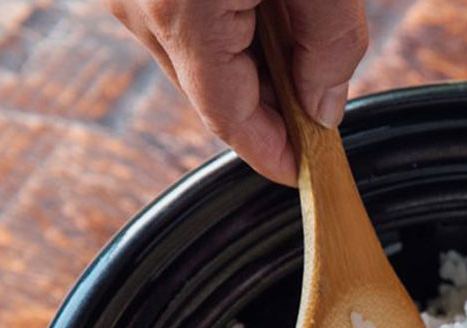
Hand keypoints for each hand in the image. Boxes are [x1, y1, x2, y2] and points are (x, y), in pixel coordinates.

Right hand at [107, 0, 367, 184]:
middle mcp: (137, 3)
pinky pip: (181, 23)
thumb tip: (322, 109)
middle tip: (321, 97)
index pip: (227, 118)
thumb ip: (329, 44)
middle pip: (211, 93)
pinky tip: (265, 6)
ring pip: (195, 59)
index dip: (271, 152)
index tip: (304, 171)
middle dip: (270, 107)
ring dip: (250, 63)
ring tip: (298, 25)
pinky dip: (226, 28)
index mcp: (181, 10)